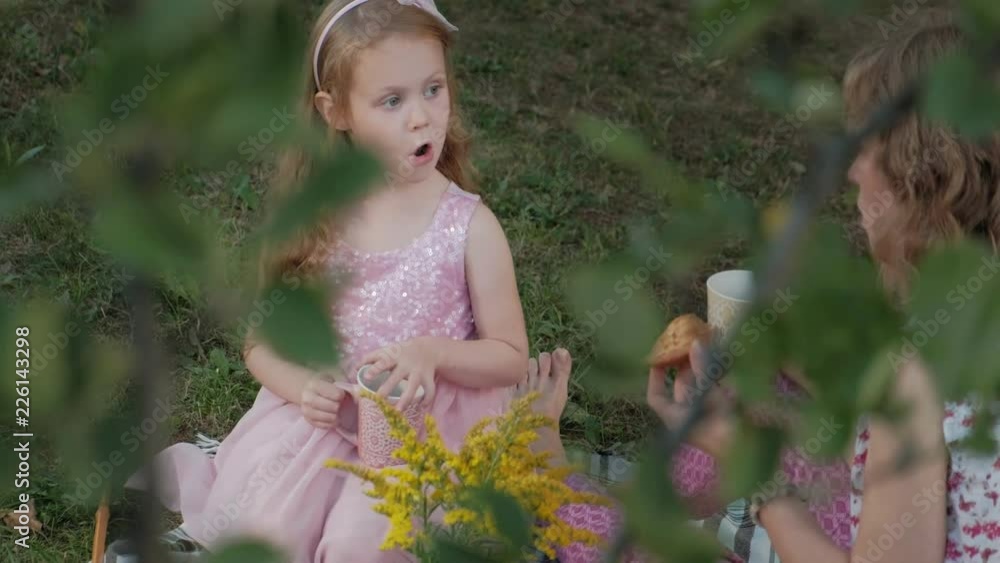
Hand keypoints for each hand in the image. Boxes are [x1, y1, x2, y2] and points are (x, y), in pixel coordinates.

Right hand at [300, 377, 346, 429]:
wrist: (307, 389)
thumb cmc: (324, 383)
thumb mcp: (334, 377)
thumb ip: (346, 384)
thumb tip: (359, 393)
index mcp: (314, 384)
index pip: (336, 395)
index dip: (342, 395)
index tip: (342, 393)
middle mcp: (307, 398)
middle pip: (333, 407)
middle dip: (340, 405)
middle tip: (339, 402)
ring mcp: (306, 411)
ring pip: (330, 418)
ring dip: (337, 415)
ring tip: (337, 410)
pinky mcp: (309, 421)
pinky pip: (326, 426)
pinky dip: (332, 422)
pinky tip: (333, 416)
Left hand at [360, 337, 437, 410]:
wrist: (428, 348)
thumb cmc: (402, 352)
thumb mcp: (387, 350)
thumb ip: (370, 358)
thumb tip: (354, 370)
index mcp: (394, 357)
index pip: (383, 362)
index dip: (375, 369)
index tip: (366, 376)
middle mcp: (406, 365)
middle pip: (396, 377)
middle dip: (388, 388)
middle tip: (379, 398)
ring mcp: (418, 372)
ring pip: (413, 387)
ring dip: (406, 399)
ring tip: (398, 411)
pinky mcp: (428, 379)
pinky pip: (429, 391)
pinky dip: (426, 400)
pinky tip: (421, 407)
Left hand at [646, 341, 732, 455]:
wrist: (748, 453)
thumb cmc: (720, 429)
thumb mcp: (709, 395)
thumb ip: (703, 370)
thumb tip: (695, 343)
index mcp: (676, 417)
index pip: (657, 397)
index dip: (655, 378)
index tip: (659, 358)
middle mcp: (691, 416)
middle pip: (684, 386)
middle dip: (689, 365)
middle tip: (693, 342)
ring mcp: (711, 415)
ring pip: (705, 387)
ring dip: (708, 369)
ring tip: (713, 347)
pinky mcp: (731, 414)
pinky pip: (723, 393)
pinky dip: (725, 380)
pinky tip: (731, 364)